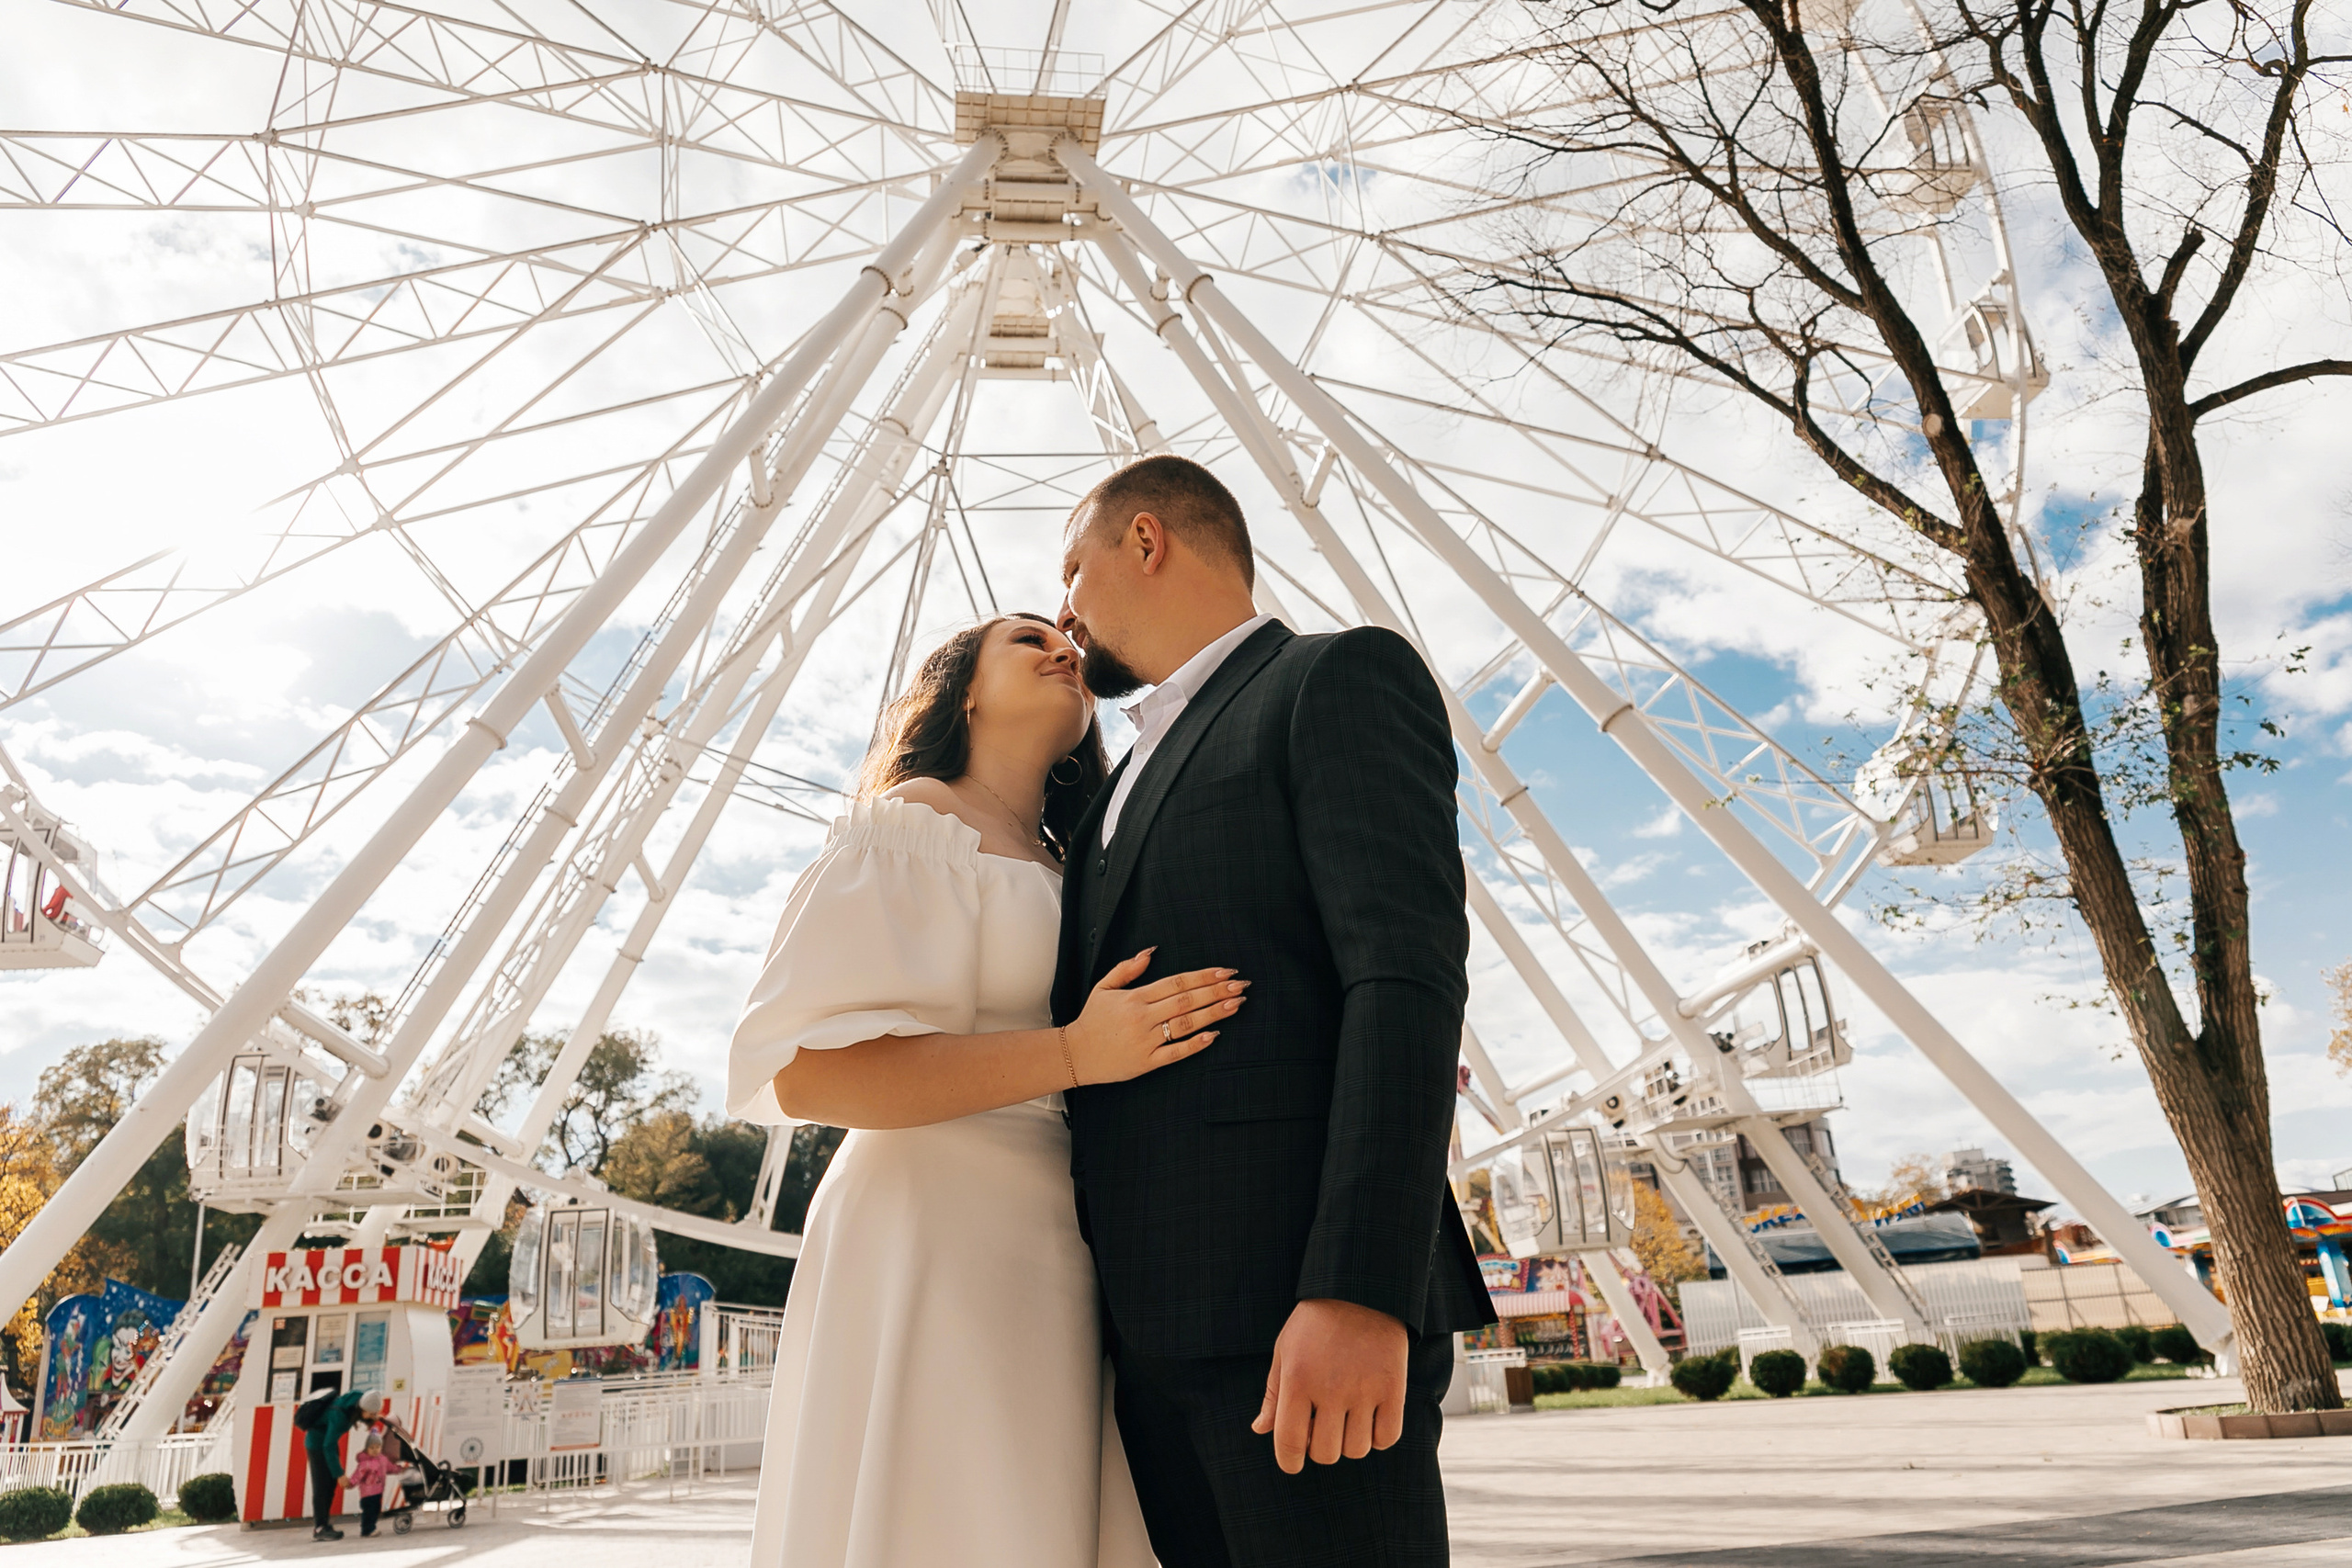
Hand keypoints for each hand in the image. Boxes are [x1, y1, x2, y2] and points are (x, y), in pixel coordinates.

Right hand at [1067, 949, 1245, 1083]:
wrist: (1075, 1054)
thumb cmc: (1092, 1020)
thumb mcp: (1104, 988)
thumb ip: (1127, 968)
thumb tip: (1150, 952)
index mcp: (1135, 997)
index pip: (1177, 982)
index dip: (1204, 976)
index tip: (1226, 971)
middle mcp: (1143, 1017)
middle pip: (1187, 1000)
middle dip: (1217, 991)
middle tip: (1241, 985)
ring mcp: (1146, 1040)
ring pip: (1186, 1024)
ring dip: (1214, 1013)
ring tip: (1236, 1004)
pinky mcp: (1146, 1062)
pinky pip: (1175, 1053)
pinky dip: (1195, 1044)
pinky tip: (1214, 1035)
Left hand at [1251, 1298, 1407, 1473]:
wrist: (1360, 1290)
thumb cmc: (1315, 1322)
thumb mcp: (1285, 1350)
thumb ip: (1273, 1394)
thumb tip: (1261, 1430)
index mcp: (1297, 1380)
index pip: (1290, 1443)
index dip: (1289, 1461)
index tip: (1293, 1461)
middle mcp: (1330, 1389)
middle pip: (1326, 1454)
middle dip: (1321, 1448)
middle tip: (1323, 1427)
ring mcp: (1364, 1389)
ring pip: (1357, 1450)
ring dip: (1350, 1442)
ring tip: (1348, 1417)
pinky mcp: (1393, 1388)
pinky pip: (1387, 1438)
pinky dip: (1379, 1436)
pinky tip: (1371, 1417)